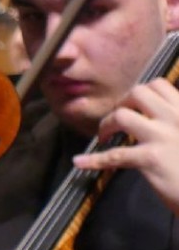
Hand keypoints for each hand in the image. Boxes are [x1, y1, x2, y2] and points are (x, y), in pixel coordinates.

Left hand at [73, 78, 178, 214]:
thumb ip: (174, 123)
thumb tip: (153, 120)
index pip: (158, 86)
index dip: (137, 96)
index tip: (131, 110)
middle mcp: (176, 117)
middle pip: (137, 93)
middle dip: (120, 105)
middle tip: (116, 122)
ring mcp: (163, 136)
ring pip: (123, 116)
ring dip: (106, 125)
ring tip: (103, 138)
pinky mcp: (151, 158)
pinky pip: (114, 155)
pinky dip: (93, 160)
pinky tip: (80, 162)